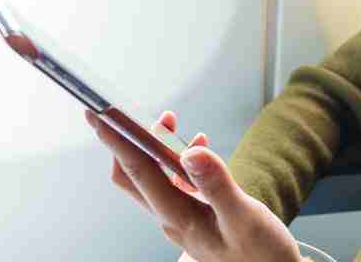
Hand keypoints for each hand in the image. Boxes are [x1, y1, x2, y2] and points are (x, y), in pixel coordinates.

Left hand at [86, 108, 302, 261]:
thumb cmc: (260, 255)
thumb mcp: (244, 218)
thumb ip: (217, 185)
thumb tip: (191, 152)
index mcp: (178, 218)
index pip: (138, 172)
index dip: (116, 142)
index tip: (99, 117)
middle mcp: (173, 218)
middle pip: (135, 175)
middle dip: (129, 140)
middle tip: (129, 113)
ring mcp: (182, 218)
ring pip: (154, 178)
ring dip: (156, 148)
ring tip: (169, 123)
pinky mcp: (195, 217)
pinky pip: (176, 184)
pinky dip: (180, 160)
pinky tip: (197, 149)